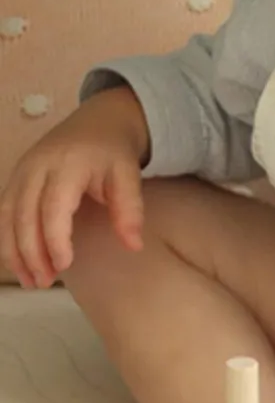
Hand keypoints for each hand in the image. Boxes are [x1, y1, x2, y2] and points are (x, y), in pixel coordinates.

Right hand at [0, 87, 147, 288]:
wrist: (99, 121)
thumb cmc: (114, 152)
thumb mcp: (129, 175)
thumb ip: (130, 209)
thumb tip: (134, 245)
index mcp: (68, 165)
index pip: (54, 207)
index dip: (54, 239)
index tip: (64, 265)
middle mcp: (37, 167)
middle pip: (25, 215)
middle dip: (31, 253)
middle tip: (44, 282)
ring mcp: (21, 171)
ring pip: (7, 216)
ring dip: (13, 251)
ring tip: (30, 280)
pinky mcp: (15, 178)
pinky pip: (4, 211)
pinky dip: (7, 238)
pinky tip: (18, 261)